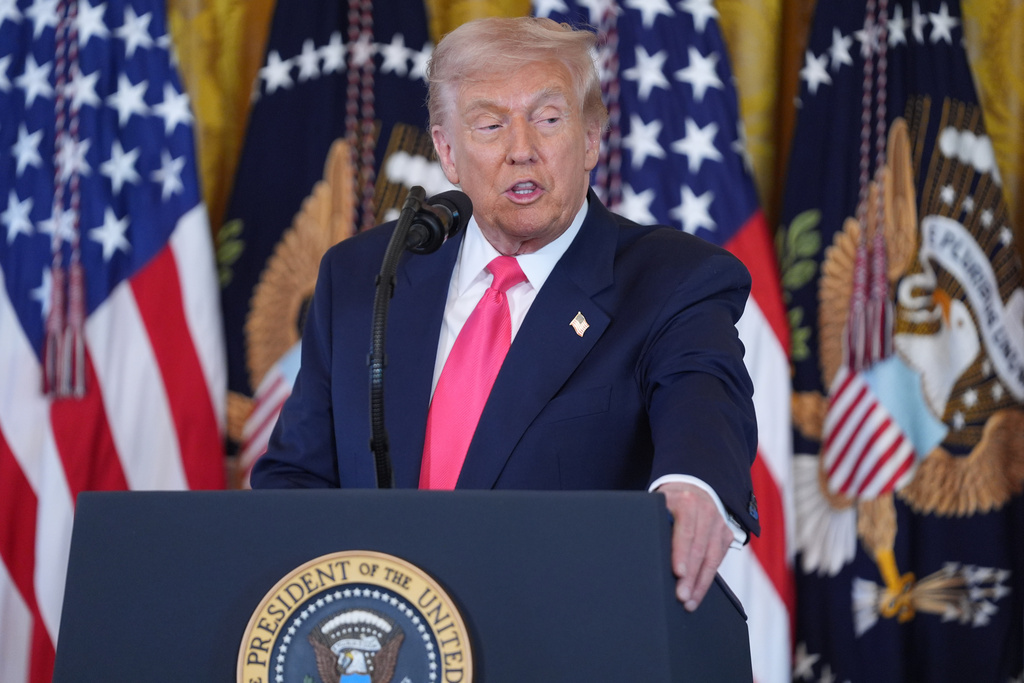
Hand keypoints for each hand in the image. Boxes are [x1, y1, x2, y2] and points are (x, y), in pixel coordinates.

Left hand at [659, 481, 733, 611]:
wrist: (692, 487)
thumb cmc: (669, 502)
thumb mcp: (659, 505)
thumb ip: (657, 524)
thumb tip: (649, 551)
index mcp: (686, 502)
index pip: (685, 531)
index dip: (681, 554)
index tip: (677, 573)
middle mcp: (706, 511)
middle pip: (699, 549)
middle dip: (690, 576)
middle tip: (681, 597)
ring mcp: (719, 523)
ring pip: (712, 558)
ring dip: (700, 583)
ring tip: (689, 602)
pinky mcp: (726, 534)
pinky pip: (718, 560)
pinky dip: (707, 579)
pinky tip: (698, 593)